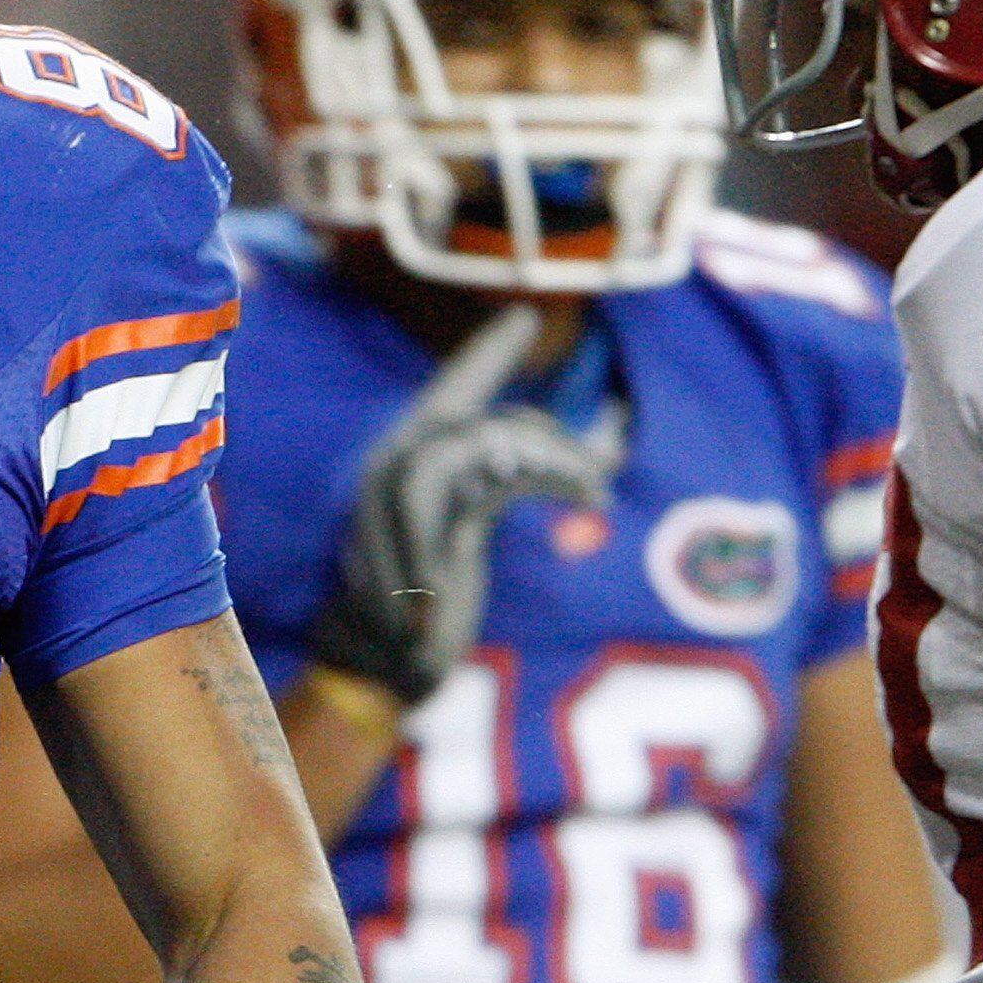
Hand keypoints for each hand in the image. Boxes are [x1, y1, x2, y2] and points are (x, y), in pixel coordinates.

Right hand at [306, 304, 618, 702]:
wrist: (382, 666)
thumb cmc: (421, 605)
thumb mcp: (459, 532)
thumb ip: (485, 486)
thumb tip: (561, 457)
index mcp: (406, 458)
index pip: (454, 389)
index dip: (487, 354)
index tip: (523, 316)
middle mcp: (399, 462)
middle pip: (489, 420)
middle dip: (553, 441)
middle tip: (600, 475)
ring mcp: (409, 492)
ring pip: (495, 439)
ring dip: (556, 458)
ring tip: (596, 488)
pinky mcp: (435, 523)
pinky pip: (503, 479)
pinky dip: (551, 479)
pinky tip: (591, 494)